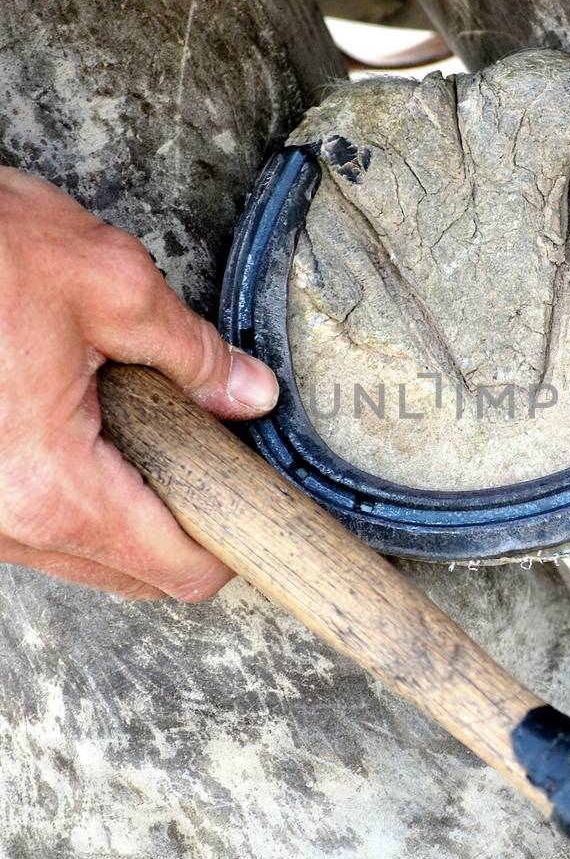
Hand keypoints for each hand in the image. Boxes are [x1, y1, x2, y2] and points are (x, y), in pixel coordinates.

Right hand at [0, 169, 277, 598]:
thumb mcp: (109, 283)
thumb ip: (191, 351)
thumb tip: (246, 392)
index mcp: (50, 485)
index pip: (174, 570)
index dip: (231, 543)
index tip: (255, 506)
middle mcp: (4, 522)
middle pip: (129, 576)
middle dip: (180, 524)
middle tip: (209, 452)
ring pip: (78, 554)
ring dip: (124, 507)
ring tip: (140, 424)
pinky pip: (35, 523)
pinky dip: (74, 491)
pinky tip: (86, 424)